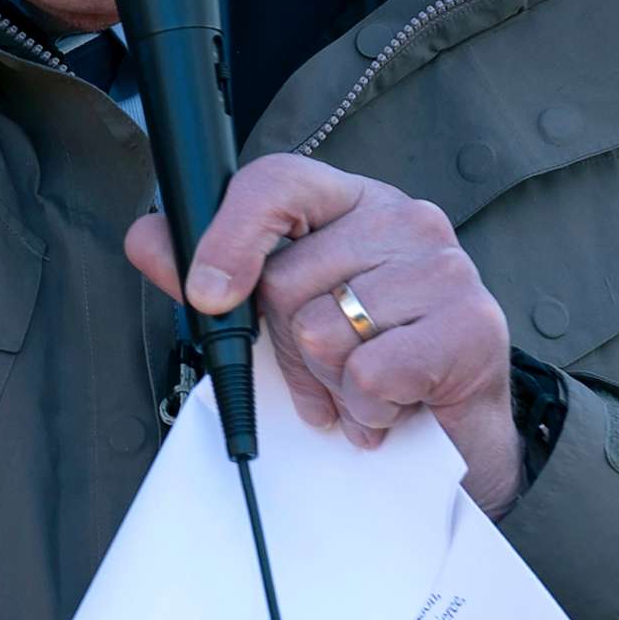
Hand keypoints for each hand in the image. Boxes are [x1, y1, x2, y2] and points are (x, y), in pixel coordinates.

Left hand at [125, 155, 524, 516]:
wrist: (453, 436)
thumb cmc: (366, 362)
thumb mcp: (283, 316)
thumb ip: (213, 277)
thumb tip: (146, 238)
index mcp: (352, 201)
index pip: (278, 183)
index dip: (230, 237)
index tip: (207, 295)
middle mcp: (404, 217)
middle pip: (286, 281)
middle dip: (289, 350)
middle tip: (324, 372)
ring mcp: (446, 266)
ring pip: (324, 331)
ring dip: (331, 386)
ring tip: (362, 390)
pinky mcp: (472, 325)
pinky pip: (371, 373)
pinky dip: (367, 409)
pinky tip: (393, 407)